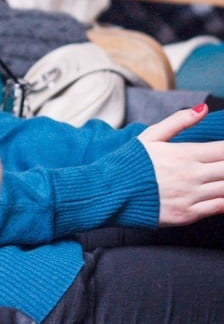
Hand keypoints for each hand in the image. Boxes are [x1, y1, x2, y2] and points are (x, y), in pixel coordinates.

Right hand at [139, 104, 223, 224]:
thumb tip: (204, 108)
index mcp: (185, 154)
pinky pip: (217, 208)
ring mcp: (190, 197)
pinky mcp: (187, 215)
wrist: (112, 192)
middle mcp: (191, 175)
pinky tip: (222, 195)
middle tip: (222, 163)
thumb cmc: (130, 162)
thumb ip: (180, 121)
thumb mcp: (151, 135)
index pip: (222, 149)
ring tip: (220, 176)